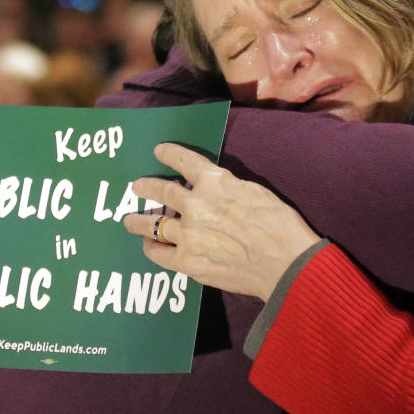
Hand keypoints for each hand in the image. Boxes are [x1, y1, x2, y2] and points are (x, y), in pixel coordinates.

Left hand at [123, 143, 320, 300]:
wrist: (284, 262)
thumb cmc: (279, 226)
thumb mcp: (256, 192)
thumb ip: (229, 188)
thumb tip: (217, 190)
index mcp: (214, 181)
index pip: (184, 160)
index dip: (170, 153)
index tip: (160, 150)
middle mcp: (194, 204)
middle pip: (160, 190)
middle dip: (146, 187)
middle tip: (137, 186)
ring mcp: (187, 234)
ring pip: (152, 224)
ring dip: (138, 221)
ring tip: (130, 221)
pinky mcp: (187, 261)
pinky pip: (159, 253)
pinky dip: (152, 248)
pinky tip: (150, 247)